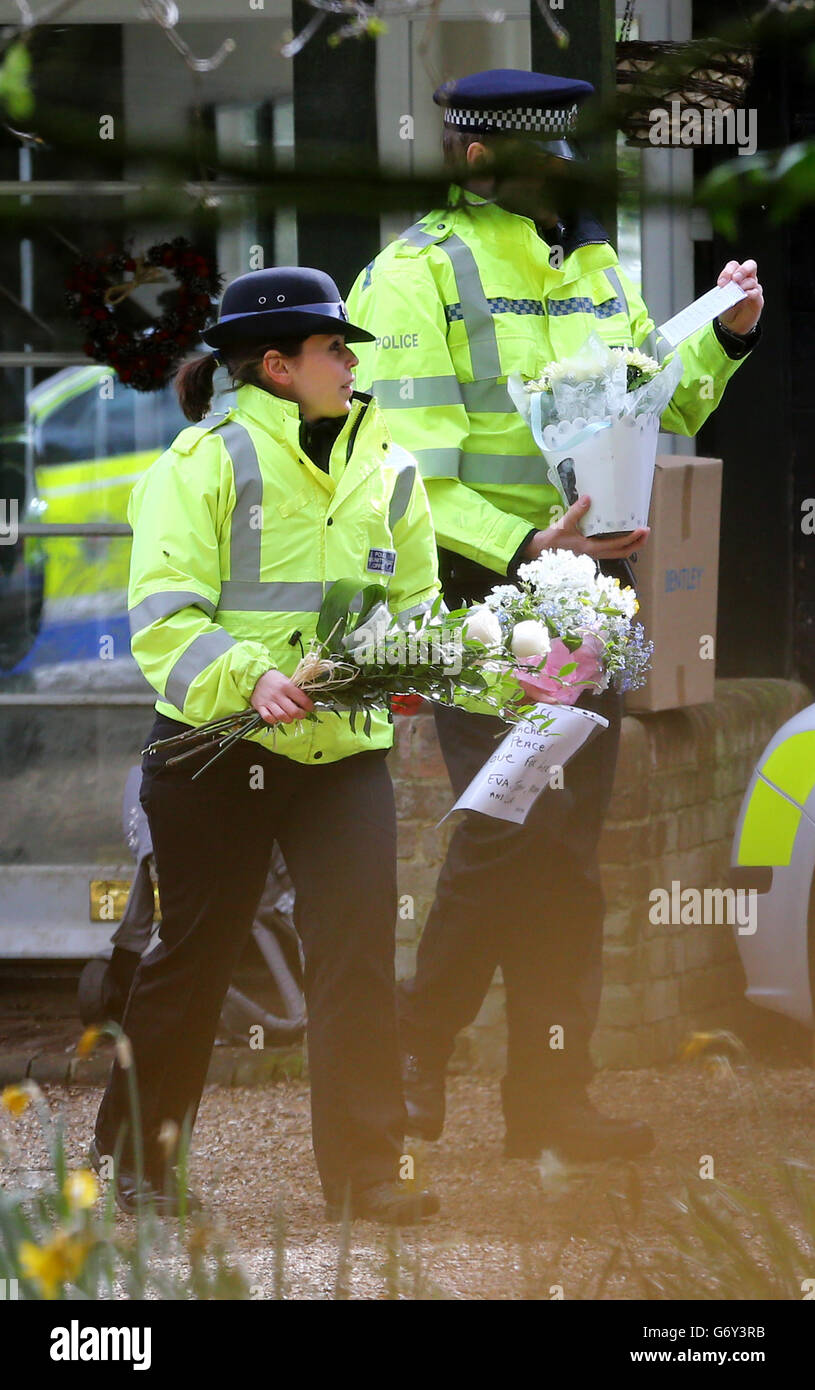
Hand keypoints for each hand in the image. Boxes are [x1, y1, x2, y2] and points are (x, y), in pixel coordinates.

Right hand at [251, 669, 314, 724]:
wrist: (256, 677)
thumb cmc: (275, 680)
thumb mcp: (287, 680)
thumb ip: (296, 690)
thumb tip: (307, 701)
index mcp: (286, 686)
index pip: (302, 699)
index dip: (309, 706)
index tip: (311, 708)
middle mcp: (278, 694)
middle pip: (293, 711)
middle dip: (301, 715)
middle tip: (302, 714)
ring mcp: (268, 701)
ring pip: (282, 716)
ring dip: (289, 719)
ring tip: (290, 717)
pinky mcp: (260, 706)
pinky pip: (268, 718)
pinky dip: (274, 720)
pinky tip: (277, 717)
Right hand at [524, 495, 649, 560]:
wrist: (541, 550)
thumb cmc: (553, 539)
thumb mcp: (564, 524)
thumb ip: (576, 511)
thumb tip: (589, 498)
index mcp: (591, 548)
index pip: (617, 545)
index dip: (632, 538)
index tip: (643, 530)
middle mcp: (595, 554)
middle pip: (623, 553)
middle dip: (637, 544)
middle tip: (647, 532)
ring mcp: (594, 555)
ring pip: (618, 553)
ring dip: (631, 545)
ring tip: (639, 534)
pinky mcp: (591, 552)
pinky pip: (611, 550)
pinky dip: (621, 544)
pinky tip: (623, 535)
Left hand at [716, 258, 762, 335]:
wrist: (732, 324)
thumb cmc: (726, 308)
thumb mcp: (721, 299)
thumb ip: (724, 291)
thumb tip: (725, 287)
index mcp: (735, 275)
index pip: (733, 266)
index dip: (728, 272)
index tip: (721, 283)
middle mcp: (746, 279)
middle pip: (750, 265)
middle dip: (742, 270)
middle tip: (735, 279)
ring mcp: (753, 287)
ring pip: (752, 280)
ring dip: (743, 285)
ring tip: (736, 293)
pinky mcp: (758, 298)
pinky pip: (756, 292)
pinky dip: (751, 293)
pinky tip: (745, 296)